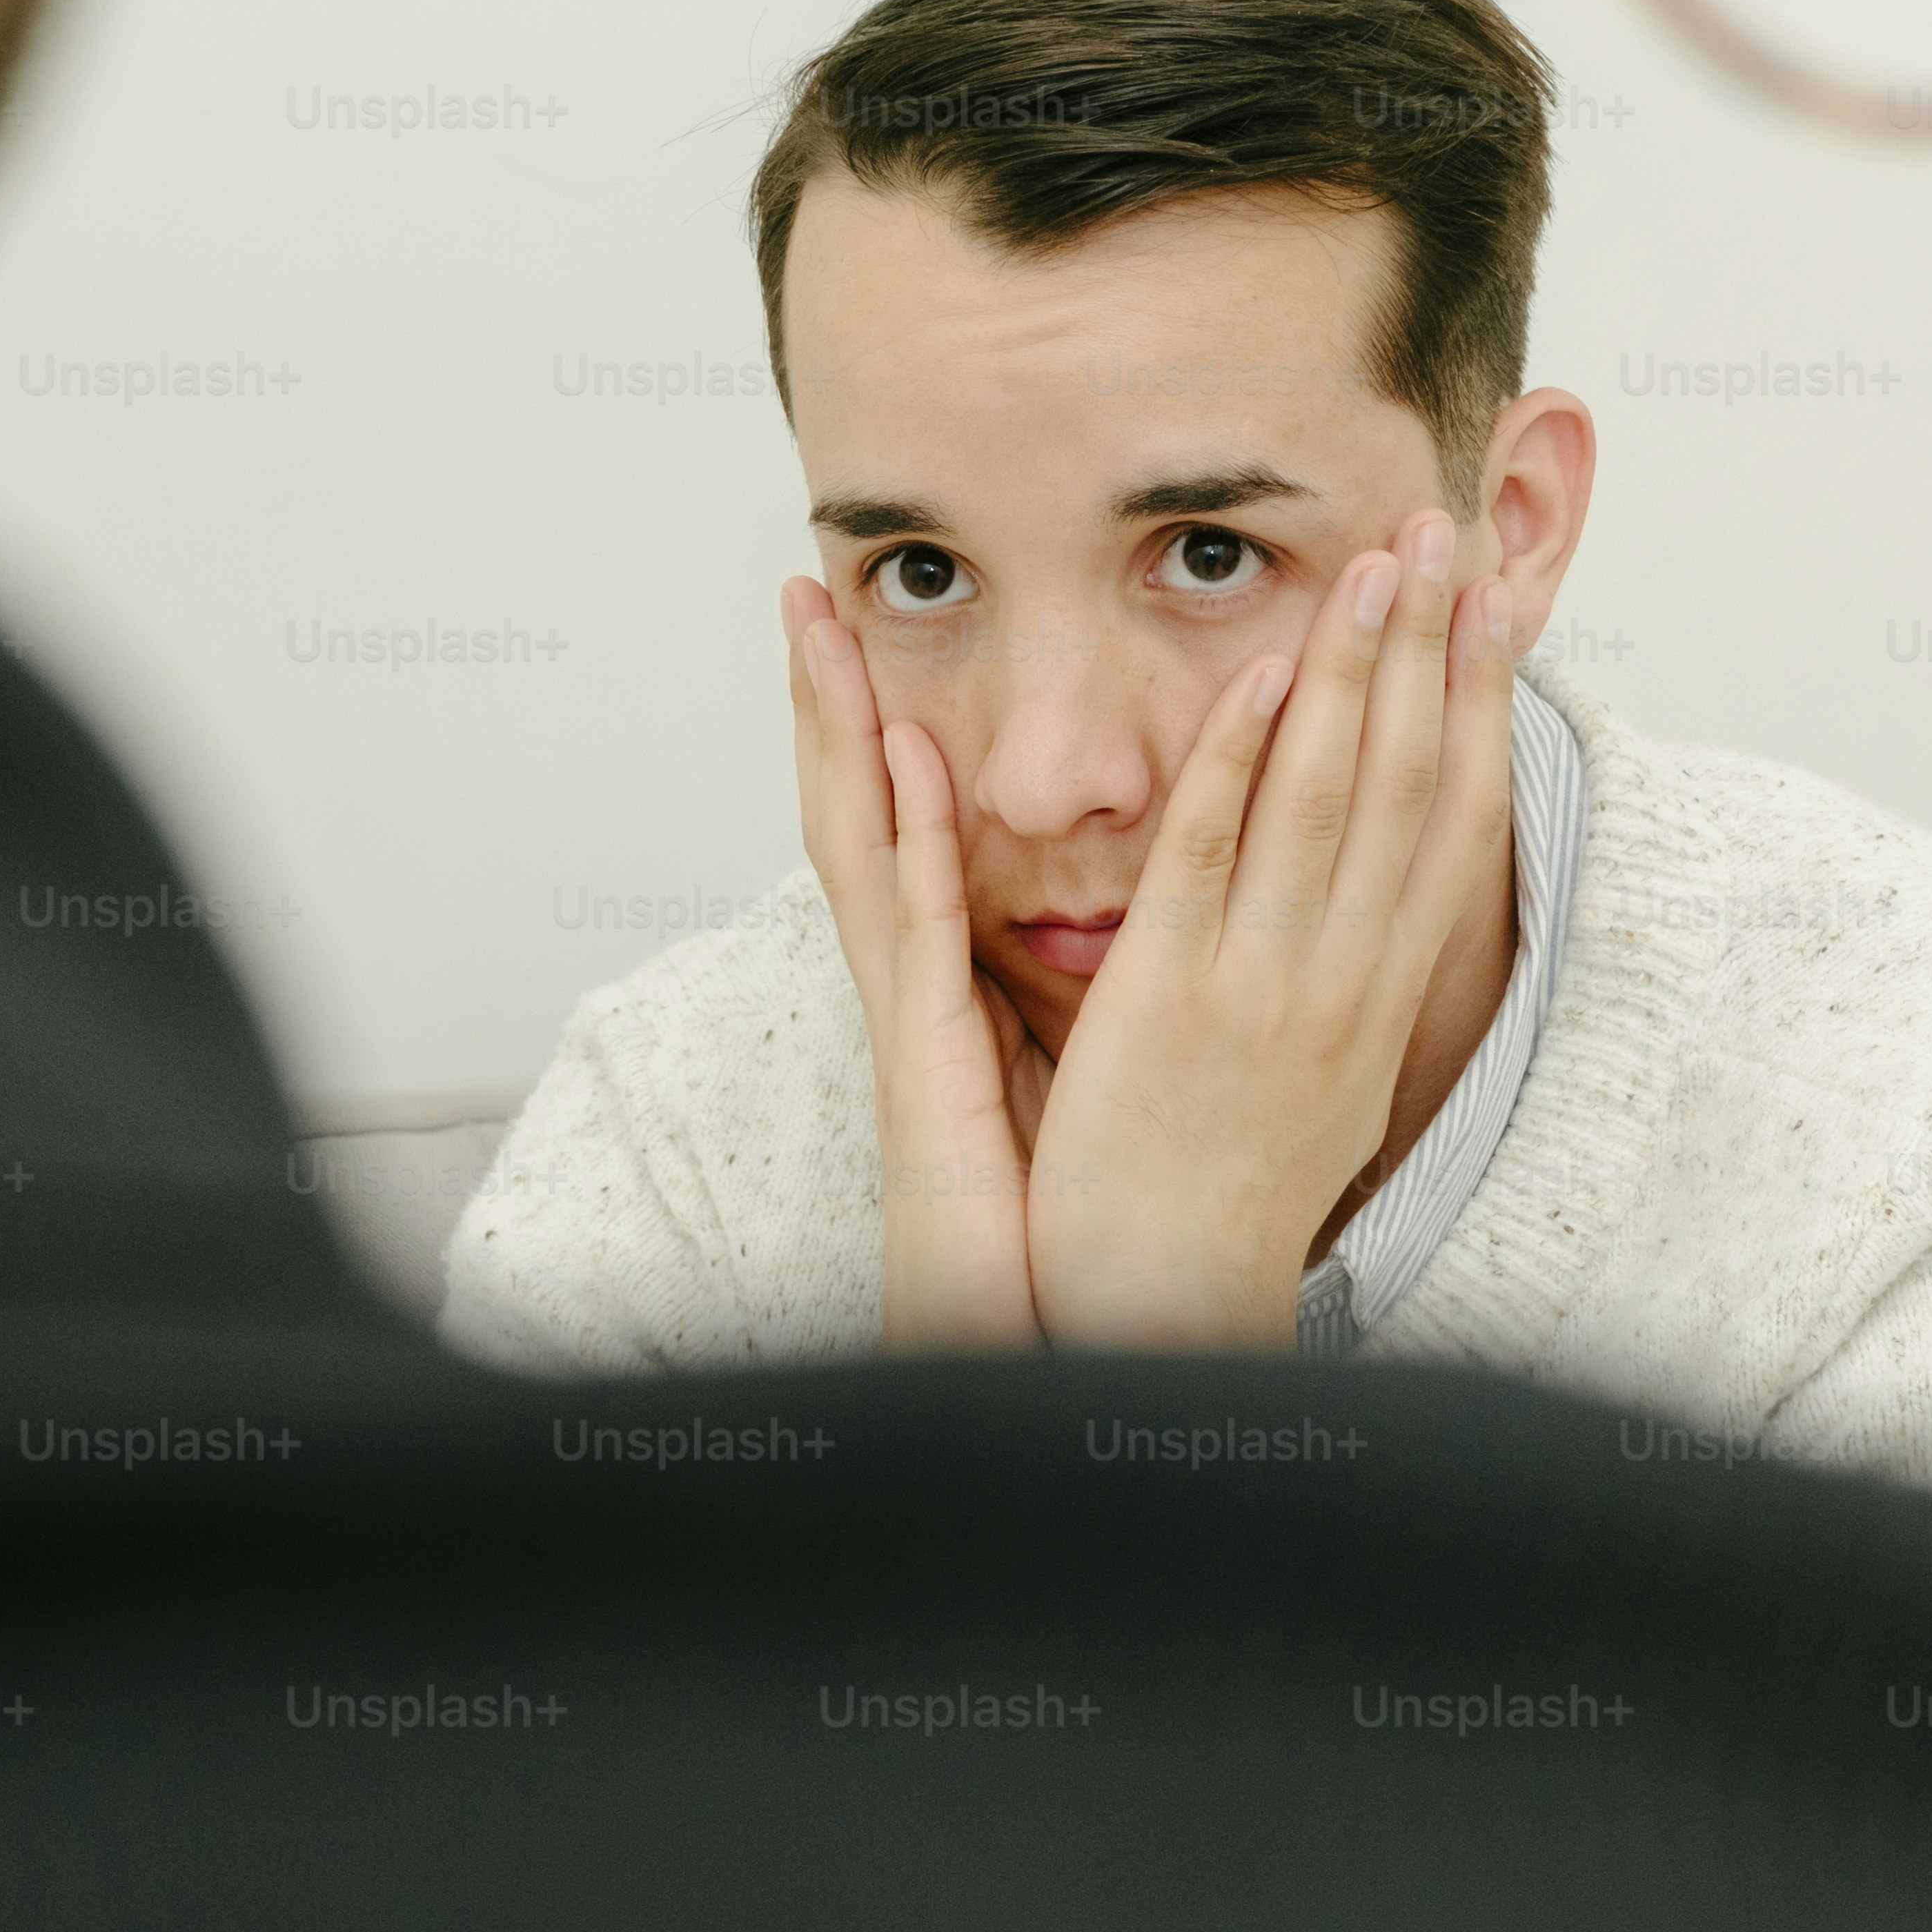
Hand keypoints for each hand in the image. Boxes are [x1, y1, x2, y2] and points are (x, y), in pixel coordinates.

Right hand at [781, 576, 1046, 1351]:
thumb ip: (1076, 990)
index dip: (880, 733)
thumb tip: (1123, 922)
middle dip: (828, 706)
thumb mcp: (1070, 1075)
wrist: (1047, 1339)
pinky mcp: (930, 1060)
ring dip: (841, 737)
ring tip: (823, 632)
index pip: (906, 834)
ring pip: (866, 850)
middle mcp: (917, 989)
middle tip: (808, 592)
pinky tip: (909, 761)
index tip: (869, 635)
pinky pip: (921, 929)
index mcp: (949, 989)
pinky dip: (912, 839)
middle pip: (860, 818)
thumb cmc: (1060, 1227)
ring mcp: (912, 1020)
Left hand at [1023, 513, 1517, 1346]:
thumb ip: (1357, 982)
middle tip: (1441, 531)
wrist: (1164, 1306)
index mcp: (1383, 991)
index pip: (1452, 817)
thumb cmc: (1235, 1195)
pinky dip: (1238, 761)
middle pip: (1403, 783)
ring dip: (1351, 672)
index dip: (1479, 701)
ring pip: (1322, 798)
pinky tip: (1258, 676)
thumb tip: (1392, 910)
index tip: (1497, 601)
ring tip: (1372, 564)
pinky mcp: (1170, 995)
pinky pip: (1210, 857)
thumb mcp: (1334, 1082)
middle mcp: (1346, 976)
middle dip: (1428, 649)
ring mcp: (1264, 982)